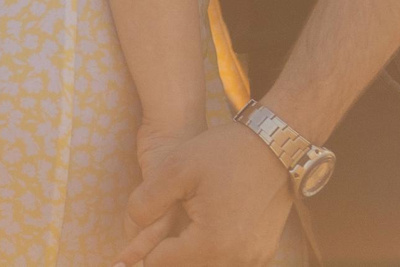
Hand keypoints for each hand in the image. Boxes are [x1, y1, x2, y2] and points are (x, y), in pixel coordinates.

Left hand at [113, 121, 292, 266]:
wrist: (277, 145)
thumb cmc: (224, 153)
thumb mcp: (176, 169)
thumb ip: (146, 202)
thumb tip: (132, 227)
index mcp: (212, 243)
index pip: (163, 262)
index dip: (141, 254)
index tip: (122, 257)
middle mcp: (237, 258)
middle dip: (166, 256)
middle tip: (141, 250)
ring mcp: (254, 257)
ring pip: (208, 266)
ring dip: (188, 256)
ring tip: (171, 242)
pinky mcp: (264, 251)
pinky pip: (229, 261)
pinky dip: (211, 253)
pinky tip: (199, 237)